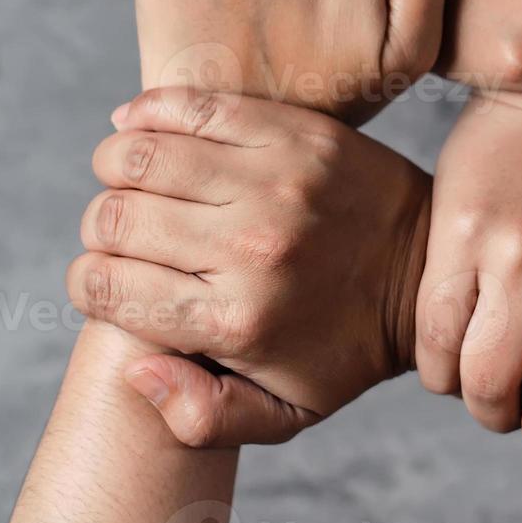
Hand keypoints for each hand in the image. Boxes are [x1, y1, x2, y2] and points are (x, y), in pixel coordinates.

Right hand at [65, 87, 427, 445]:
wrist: (430, 271)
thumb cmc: (347, 346)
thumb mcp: (287, 413)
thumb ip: (203, 417)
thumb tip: (134, 371)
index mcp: (237, 323)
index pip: (105, 288)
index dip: (91, 283)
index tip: (112, 280)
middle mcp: (251, 251)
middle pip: (114, 218)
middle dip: (100, 228)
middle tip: (125, 233)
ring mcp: (274, 184)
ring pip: (141, 157)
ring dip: (117, 168)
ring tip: (134, 182)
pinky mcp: (296, 133)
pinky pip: (193, 106)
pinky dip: (150, 113)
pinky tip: (146, 129)